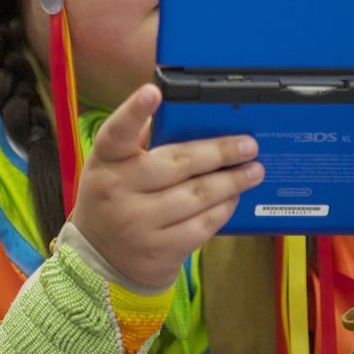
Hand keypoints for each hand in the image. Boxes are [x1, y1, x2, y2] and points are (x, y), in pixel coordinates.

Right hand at [69, 83, 264, 289]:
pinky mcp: (159, 250)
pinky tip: (234, 198)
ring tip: (253, 171)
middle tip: (248, 145)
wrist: (100, 262)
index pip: (116, 132)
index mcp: (106, 161)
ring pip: (197, 195)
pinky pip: (202, 224)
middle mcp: (118, 190)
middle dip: (219, 152)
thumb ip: (141, 141)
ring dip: (231, 182)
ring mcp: (138, 224)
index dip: (134, 110)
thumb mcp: (113, 168)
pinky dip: (223, 208)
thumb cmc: (115, 199)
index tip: (154, 91)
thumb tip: (187, 117)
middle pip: (177, 163)